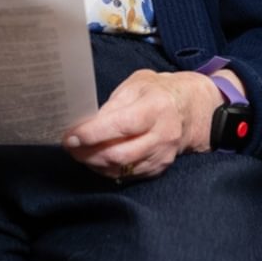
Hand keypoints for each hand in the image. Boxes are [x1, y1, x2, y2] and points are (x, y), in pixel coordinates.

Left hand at [61, 69, 221, 180]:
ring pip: (122, 168)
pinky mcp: (160, 167)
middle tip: (69, 146)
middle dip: (88, 153)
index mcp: (156, 107)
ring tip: (78, 153)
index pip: (121, 125)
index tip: (71, 135)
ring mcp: (162, 154)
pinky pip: (128, 175)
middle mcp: (162, 134)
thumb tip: (87, 123)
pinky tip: (96, 160)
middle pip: (119, 153)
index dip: (92, 133)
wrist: (192, 109)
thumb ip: (113, 103)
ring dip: (94, 163)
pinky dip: (108, 169)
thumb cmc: (157, 92)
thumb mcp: (136, 85)